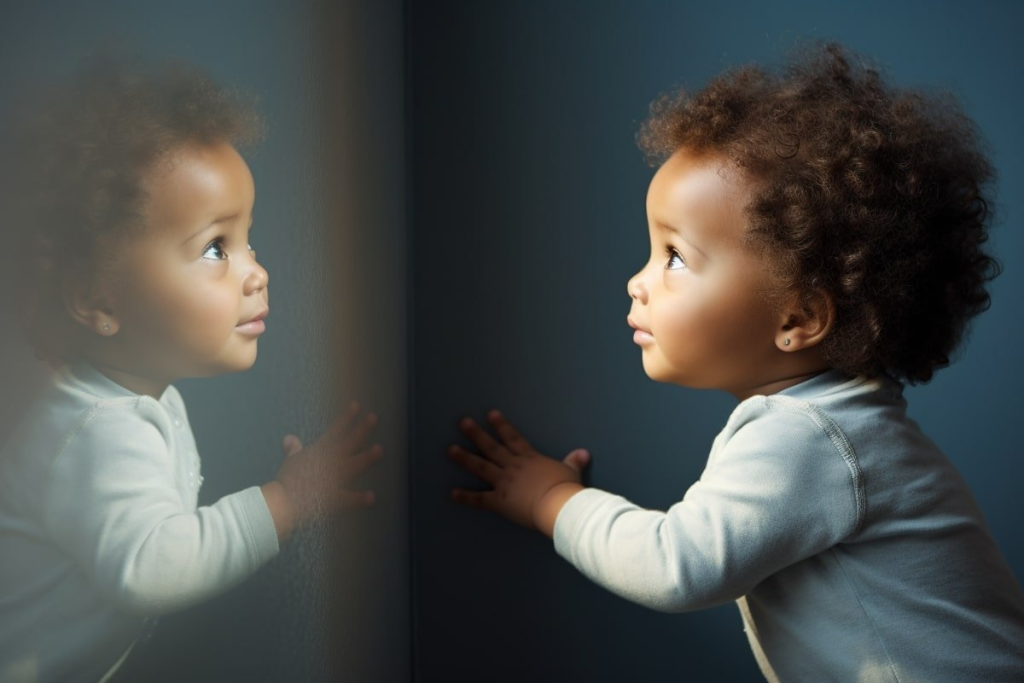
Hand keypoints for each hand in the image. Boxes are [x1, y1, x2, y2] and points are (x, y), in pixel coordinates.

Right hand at [273, 401, 382, 529]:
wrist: (280, 501)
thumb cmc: (284, 480)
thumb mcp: (289, 461)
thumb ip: (293, 448)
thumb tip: (289, 438)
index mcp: (319, 452)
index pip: (335, 430)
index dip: (346, 417)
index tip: (357, 405)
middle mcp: (329, 462)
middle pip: (349, 442)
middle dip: (362, 429)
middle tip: (374, 417)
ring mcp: (332, 479)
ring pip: (354, 465)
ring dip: (367, 457)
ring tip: (380, 449)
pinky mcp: (332, 498)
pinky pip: (348, 498)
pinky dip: (359, 499)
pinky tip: (372, 496)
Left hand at [447, 409, 589, 535]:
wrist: (557, 505)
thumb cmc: (566, 488)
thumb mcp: (571, 472)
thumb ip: (574, 462)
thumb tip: (583, 453)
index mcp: (530, 459)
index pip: (513, 438)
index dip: (501, 425)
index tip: (490, 414)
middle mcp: (513, 467)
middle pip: (491, 447)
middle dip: (476, 434)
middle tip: (463, 423)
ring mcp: (504, 483)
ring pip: (481, 467)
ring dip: (465, 458)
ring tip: (450, 450)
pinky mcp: (499, 501)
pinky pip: (480, 499)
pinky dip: (466, 497)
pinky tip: (452, 493)